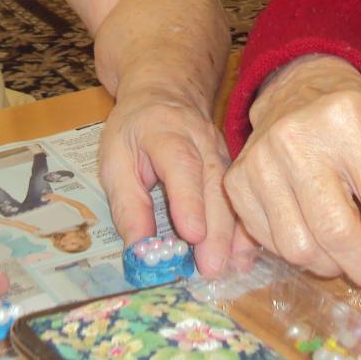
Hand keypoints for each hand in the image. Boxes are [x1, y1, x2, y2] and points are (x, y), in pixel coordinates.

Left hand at [100, 91, 236, 277]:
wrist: (167, 92)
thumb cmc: (136, 130)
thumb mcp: (115, 160)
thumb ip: (128, 205)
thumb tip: (140, 250)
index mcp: (165, 131)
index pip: (181, 165)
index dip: (188, 200)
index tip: (193, 235)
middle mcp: (201, 140)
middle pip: (214, 183)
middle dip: (216, 228)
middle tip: (211, 267)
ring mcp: (223, 151)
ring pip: (234, 191)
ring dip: (236, 231)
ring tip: (233, 267)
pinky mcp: (233, 166)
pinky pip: (243, 195)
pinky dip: (245, 226)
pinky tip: (245, 254)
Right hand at [224, 55, 360, 298]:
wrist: (298, 89)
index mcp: (351, 118)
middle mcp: (298, 137)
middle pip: (338, 233)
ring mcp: (261, 161)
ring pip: (302, 249)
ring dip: (337, 266)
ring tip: (356, 251)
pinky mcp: (237, 183)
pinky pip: (273, 246)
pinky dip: (306, 255)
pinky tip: (322, 237)